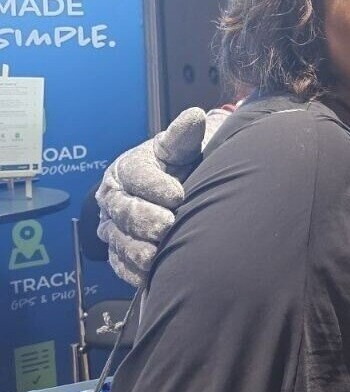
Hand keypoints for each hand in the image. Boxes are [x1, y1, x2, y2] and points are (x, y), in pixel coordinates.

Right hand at [97, 107, 229, 285]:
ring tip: (156, 255)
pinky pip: (120, 262)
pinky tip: (148, 275)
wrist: (177, 185)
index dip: (155, 186)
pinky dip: (132, 270)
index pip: (136, 176)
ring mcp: (113, 225)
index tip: (178, 194)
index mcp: (127, 167)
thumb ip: (184, 136)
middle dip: (145, 219)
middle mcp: (114, 197)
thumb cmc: (179, 164)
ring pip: (119, 239)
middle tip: (167, 226)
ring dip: (136, 249)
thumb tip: (195, 116)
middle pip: (124, 210)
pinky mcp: (118, 249)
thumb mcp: (181, 147)